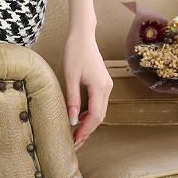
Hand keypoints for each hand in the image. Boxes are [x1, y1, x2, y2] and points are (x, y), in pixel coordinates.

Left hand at [62, 26, 112, 150]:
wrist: (83, 35)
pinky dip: (91, 112)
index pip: (95, 116)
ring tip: (76, 133)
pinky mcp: (103, 83)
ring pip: (100, 110)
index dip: (86, 130)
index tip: (75, 140)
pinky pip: (99, 103)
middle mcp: (107, 88)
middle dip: (88, 130)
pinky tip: (80, 117)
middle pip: (100, 116)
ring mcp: (106, 85)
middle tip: (75, 142)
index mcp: (100, 87)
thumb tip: (72, 120)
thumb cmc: (75, 52)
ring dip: (89, 122)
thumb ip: (72, 98)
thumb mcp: (70, 76)